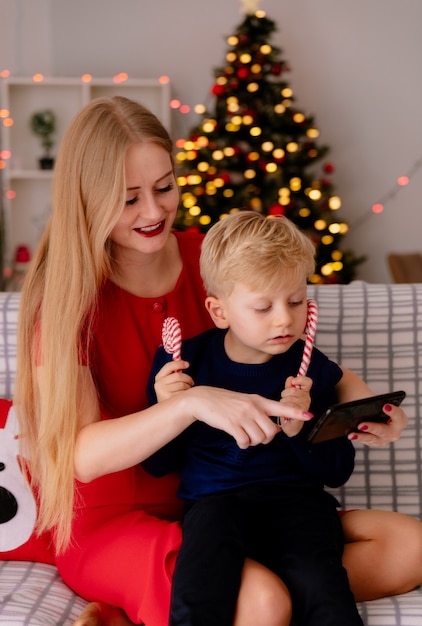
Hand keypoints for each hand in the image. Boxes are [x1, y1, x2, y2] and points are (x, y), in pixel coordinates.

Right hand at [154, 360, 192, 401]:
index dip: (179, 363)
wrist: (165, 410)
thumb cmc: (171, 393)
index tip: (187, 364)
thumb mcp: (168, 382)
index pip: (169, 366)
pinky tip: (184, 397)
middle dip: (188, 378)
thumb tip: (185, 363)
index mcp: (158, 377)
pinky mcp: (169, 400)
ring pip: (182, 384)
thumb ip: (174, 373)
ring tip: (186, 390)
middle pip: (178, 375)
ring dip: (188, 387)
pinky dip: (187, 394)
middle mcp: (159, 385)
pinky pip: (183, 393)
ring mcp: (163, 393)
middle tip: (191, 382)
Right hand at [186, 385, 312, 448]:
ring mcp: (242, 415)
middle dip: (266, 438)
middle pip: (271, 431)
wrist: (203, 399)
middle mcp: (253, 407)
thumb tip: (277, 429)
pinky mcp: (232, 424)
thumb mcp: (246, 402)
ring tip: (244, 435)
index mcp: (259, 400)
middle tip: (256, 435)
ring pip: (259, 438)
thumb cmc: (226, 402)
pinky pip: (245, 442)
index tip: (309, 415)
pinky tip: (237, 439)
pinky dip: (243, 444)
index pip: (281, 406)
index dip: (295, 412)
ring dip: (252, 442)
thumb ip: (262, 413)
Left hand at [279, 375, 312, 436]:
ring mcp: (304, 407)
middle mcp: (306, 399)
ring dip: (284, 402)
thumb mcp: (289, 395)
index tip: (293, 382)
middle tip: (285, 400)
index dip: (300, 379)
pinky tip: (286, 413)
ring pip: (289, 399)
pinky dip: (285, 409)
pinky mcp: (300, 416)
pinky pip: (290, 408)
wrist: (291, 426)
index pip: (307, 382)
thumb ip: (290, 386)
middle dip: (285, 394)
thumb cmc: (290, 409)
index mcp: (304, 393)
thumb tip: (291, 377)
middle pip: (294, 390)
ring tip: (286, 407)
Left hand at [348, 403, 407, 446]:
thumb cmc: (376, 404)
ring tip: (351, 434)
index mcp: (400, 419)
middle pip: (385, 431)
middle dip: (372, 428)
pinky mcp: (375, 442)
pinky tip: (350, 435)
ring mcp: (385, 439)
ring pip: (373, 439)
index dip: (393, 411)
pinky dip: (357, 438)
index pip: (398, 415)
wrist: (372, 410)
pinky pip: (366, 441)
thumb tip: (359, 406)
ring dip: (361, 436)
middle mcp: (394, 431)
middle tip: (361, 425)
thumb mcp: (376, 402)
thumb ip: (373, 403)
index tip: (385, 406)